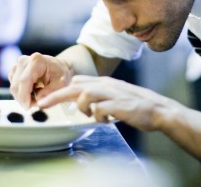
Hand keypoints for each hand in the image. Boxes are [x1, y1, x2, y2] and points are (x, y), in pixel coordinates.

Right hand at [9, 53, 72, 107]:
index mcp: (37, 61)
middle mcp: (24, 60)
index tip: (28, 108)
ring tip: (38, 97)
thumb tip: (38, 102)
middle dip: (24, 99)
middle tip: (37, 104)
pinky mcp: (15, 70)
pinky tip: (33, 92)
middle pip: (16, 85)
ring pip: (13, 87)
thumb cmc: (61, 75)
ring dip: (23, 97)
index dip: (24, 96)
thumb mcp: (61, 85)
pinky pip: (14, 86)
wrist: (59, 68)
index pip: (24, 80)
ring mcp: (18, 64)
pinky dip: (22, 93)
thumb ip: (50, 93)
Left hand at [38, 75, 181, 130]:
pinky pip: (99, 110)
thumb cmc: (136, 104)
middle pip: (75, 86)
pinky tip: (106, 120)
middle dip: (56, 96)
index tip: (47, 99)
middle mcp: (106, 85)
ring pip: (85, 95)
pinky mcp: (118, 105)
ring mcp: (112, 94)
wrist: (158, 109)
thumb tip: (81, 102)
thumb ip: (99, 96)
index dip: (61, 90)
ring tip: (92, 116)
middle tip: (42, 105)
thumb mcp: (115, 95)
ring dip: (83, 107)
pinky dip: (98, 116)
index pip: (77, 81)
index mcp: (104, 82)